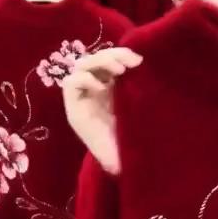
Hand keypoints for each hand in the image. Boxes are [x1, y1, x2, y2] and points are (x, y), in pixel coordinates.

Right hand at [62, 47, 142, 172]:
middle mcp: (95, 89)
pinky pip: (71, 84)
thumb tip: (146, 62)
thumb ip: (138, 86)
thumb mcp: (138, 107)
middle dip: (112, 55)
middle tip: (130, 63)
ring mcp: (83, 98)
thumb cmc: (132, 138)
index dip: (121, 54)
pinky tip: (101, 86)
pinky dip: (84, 79)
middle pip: (96, 58)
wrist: (121, 164)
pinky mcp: (73, 109)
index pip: (110, 59)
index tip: (139, 60)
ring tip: (119, 70)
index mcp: (111, 86)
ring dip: (99, 62)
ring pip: (82, 65)